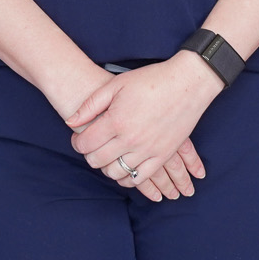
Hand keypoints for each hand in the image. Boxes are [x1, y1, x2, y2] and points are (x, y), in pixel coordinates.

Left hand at [65, 57, 215, 201]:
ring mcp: (147, 150)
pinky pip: (139, 178)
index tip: (78, 139)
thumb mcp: (116, 85)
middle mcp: (130, 140)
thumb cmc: (151, 80)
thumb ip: (91, 105)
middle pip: (98, 161)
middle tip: (91, 147)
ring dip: (106, 167)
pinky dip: (127, 178)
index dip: (77, 143)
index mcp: (116, 121)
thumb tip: (71, 122)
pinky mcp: (162, 156)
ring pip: (116, 173)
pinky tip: (124, 170)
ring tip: (107, 156)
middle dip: (89, 156)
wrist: (187, 84)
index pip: (86, 144)